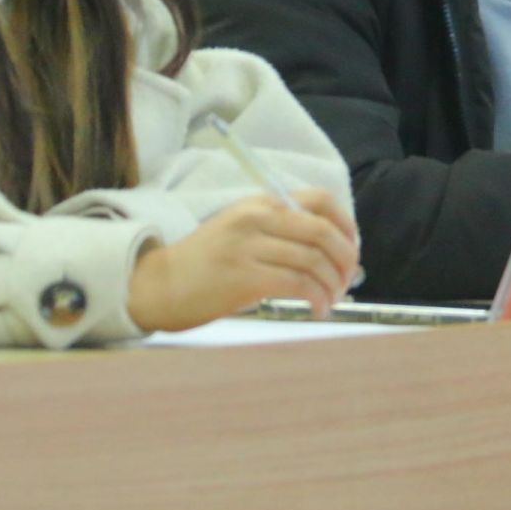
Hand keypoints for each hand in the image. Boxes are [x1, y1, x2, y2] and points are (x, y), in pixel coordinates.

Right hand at [128, 189, 360, 329]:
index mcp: (260, 203)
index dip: (346, 224)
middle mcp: (257, 218)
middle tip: (346, 280)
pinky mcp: (246, 277)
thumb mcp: (240, 230)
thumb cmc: (203, 263)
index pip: (319, 199)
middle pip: (323, 232)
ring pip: (314, 260)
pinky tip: (317, 310)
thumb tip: (329, 248)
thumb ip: (279, 230)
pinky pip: (299, 284)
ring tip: (330, 300)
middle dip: (346, 259)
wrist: (158, 285)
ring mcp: (250, 246)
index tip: (351, 248)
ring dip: (332, 284)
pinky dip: (317, 299)